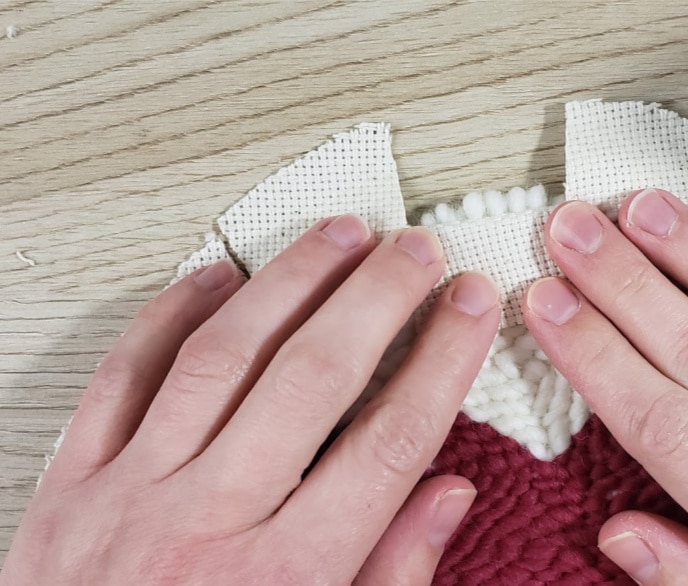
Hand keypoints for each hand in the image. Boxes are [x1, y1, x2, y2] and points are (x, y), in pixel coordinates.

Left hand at [1, 218, 499, 584]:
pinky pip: (121, 376)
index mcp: (287, 577)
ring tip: (339, 236)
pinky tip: (216, 274)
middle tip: (415, 252)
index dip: (443, 360)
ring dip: (291, 283)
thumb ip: (391, 574)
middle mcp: (209, 524)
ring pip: (223, 355)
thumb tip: (448, 493)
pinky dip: (169, 314)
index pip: (390, 440)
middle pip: (314, 378)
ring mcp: (131, 497)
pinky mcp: (69, 486)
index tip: (471, 308)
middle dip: (378, 299)